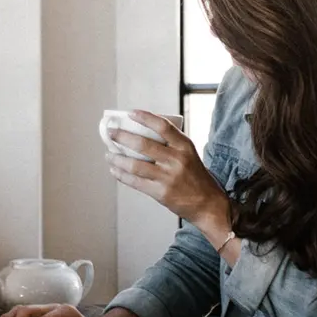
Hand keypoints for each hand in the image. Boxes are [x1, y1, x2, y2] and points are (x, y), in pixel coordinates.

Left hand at [107, 112, 232, 241]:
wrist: (207, 203)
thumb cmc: (195, 176)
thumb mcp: (189, 154)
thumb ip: (171, 144)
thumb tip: (141, 132)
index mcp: (185, 146)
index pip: (163, 126)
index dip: (145, 117)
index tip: (130, 113)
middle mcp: (176, 160)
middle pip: (143, 144)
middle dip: (122, 137)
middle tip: (111, 132)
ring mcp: (168, 177)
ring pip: (135, 164)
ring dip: (117, 158)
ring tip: (109, 154)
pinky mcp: (160, 192)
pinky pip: (135, 182)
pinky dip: (122, 175)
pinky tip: (114, 170)